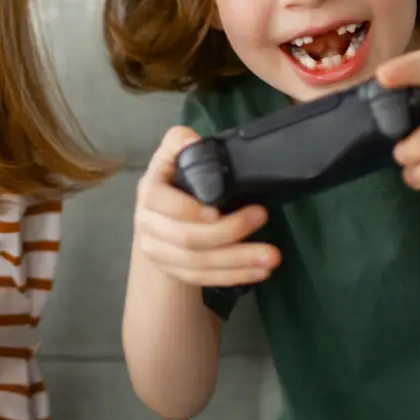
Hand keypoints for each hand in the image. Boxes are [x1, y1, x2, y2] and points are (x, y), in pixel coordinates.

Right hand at [132, 126, 279, 288]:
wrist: (157, 216)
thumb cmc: (174, 179)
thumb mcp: (173, 154)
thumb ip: (180, 141)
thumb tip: (190, 140)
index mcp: (150, 192)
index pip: (161, 203)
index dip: (189, 210)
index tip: (219, 210)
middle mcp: (148, 225)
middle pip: (186, 239)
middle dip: (229, 233)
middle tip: (263, 218)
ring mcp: (159, 252)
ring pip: (197, 265)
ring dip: (238, 262)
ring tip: (271, 257)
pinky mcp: (174, 272)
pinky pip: (203, 280)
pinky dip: (233, 276)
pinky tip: (259, 272)